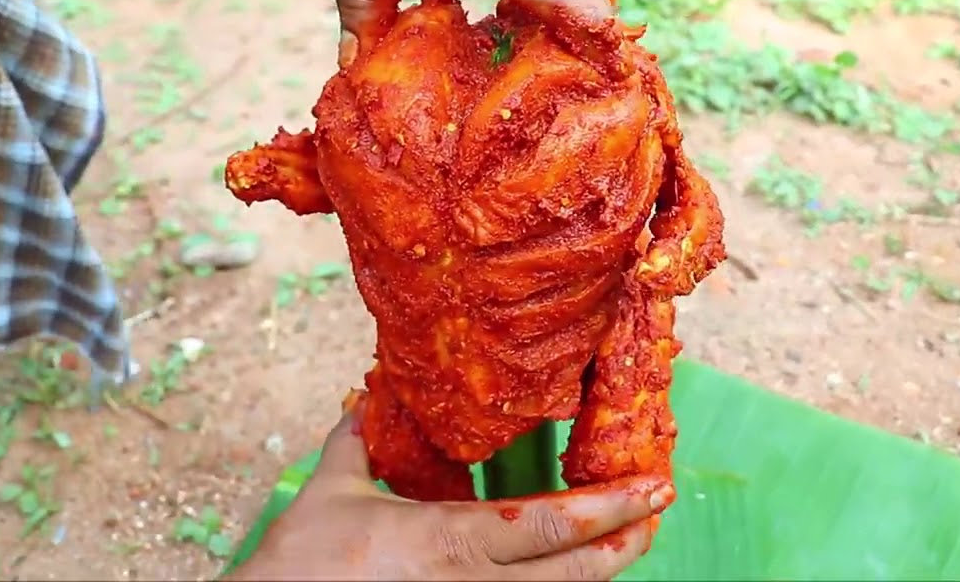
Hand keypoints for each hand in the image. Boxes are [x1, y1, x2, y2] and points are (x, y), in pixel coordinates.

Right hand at [224, 408, 673, 580]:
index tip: (652, 488)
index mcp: (452, 541)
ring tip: (623, 544)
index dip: (610, 508)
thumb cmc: (302, 564)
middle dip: (626, 542)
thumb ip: (357, 440)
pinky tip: (566, 573)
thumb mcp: (334, 492)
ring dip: (596, 572)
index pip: (552, 526)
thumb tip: (362, 396)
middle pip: (575, 574)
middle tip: (658, 515)